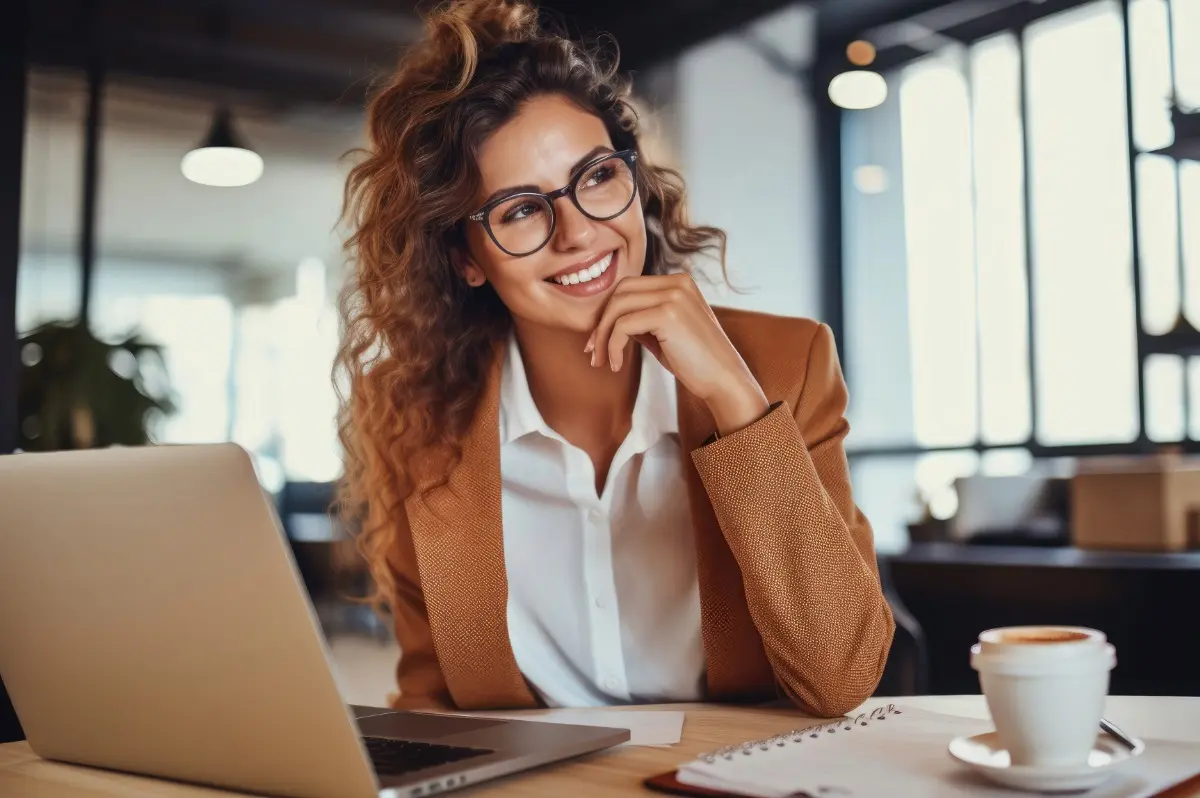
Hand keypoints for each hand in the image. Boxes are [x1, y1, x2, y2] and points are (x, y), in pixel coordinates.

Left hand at [585, 274, 769, 435]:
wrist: (724, 380)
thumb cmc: (695, 361)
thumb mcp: (664, 334)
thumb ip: (641, 319)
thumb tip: (606, 320)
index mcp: (679, 282)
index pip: (628, 287)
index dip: (607, 312)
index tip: (598, 341)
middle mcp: (677, 282)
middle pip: (619, 292)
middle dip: (600, 322)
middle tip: (593, 352)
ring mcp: (674, 295)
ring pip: (617, 307)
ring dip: (602, 337)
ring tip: (602, 362)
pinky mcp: (668, 314)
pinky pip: (623, 326)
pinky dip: (613, 346)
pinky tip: (616, 365)